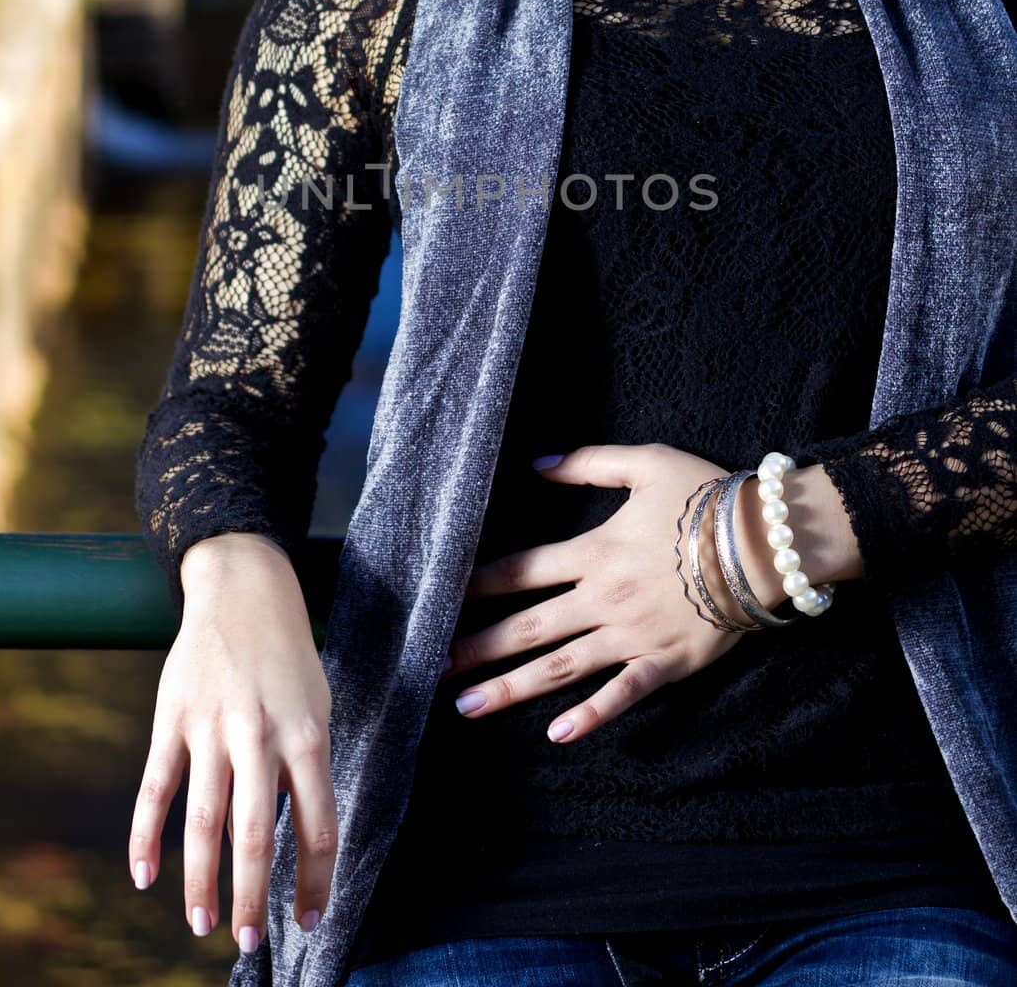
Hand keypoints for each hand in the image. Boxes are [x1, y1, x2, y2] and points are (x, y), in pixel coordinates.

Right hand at [128, 533, 337, 954]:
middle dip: (253, 896)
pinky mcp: (172, 719)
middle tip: (248, 943)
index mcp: (307, 734)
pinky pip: (156, 787)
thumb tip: (304, 836)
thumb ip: (308, 765)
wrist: (243, 588)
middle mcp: (259, 735)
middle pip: (255, 833)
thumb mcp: (317, 702)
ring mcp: (211, 728)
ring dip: (201, 880)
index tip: (311, 920)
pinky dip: (146, 835)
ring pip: (203, 820)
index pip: (317, 825)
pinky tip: (145, 876)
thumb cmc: (288, 654)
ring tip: (203, 924)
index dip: (315, 880)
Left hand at [439, 442, 778, 743]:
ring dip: (511, 688)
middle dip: (478, 648)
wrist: (766, 541)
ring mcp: (633, 636)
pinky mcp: (666, 663)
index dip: (477, 585)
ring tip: (467, 706)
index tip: (440, 600)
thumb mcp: (646, 463)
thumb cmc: (707, 497)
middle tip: (432, 666)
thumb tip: (537, 464)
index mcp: (595, 551)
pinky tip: (557, 735)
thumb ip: (588, 464)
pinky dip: (591, 716)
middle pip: (528, 626)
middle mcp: (603, 598)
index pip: (522, 570)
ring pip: (561, 667)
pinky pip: (622, 695)